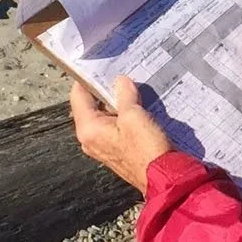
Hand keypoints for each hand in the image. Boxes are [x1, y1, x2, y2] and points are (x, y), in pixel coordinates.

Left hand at [69, 76, 174, 190]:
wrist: (163, 178)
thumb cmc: (146, 149)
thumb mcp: (134, 116)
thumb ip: (124, 95)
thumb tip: (120, 81)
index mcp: (88, 129)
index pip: (78, 96)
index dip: (86, 78)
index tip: (97, 64)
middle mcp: (90, 139)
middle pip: (90, 106)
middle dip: (104, 90)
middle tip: (118, 72)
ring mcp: (103, 145)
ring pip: (104, 116)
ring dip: (116, 102)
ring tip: (130, 86)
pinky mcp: (117, 149)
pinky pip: (115, 126)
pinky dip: (123, 115)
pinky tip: (137, 105)